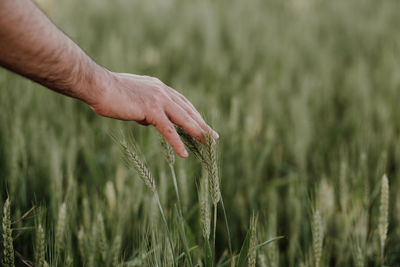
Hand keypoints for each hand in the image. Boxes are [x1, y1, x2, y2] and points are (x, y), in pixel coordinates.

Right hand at [89, 71, 218, 157]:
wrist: (97, 86)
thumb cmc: (109, 93)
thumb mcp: (132, 100)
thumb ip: (143, 108)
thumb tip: (147, 119)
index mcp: (158, 87)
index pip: (181, 102)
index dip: (193, 114)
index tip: (202, 124)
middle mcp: (162, 91)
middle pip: (188, 110)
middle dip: (202, 124)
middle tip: (214, 136)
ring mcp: (158, 99)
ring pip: (183, 119)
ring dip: (198, 132)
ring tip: (209, 144)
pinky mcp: (150, 109)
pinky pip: (168, 129)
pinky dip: (177, 142)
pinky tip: (185, 153)